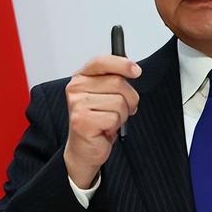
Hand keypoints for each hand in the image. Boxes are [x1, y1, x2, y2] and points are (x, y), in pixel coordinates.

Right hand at [63, 55, 140, 187]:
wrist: (84, 149)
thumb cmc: (96, 121)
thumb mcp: (105, 95)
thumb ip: (114, 79)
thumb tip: (132, 67)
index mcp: (81, 77)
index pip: (102, 61)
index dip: (122, 64)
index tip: (135, 71)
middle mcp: (76, 88)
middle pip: (118, 82)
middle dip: (128, 99)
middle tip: (120, 110)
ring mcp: (77, 104)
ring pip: (119, 102)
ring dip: (121, 115)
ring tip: (109, 121)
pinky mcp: (82, 121)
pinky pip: (114, 118)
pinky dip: (115, 126)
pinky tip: (104, 129)